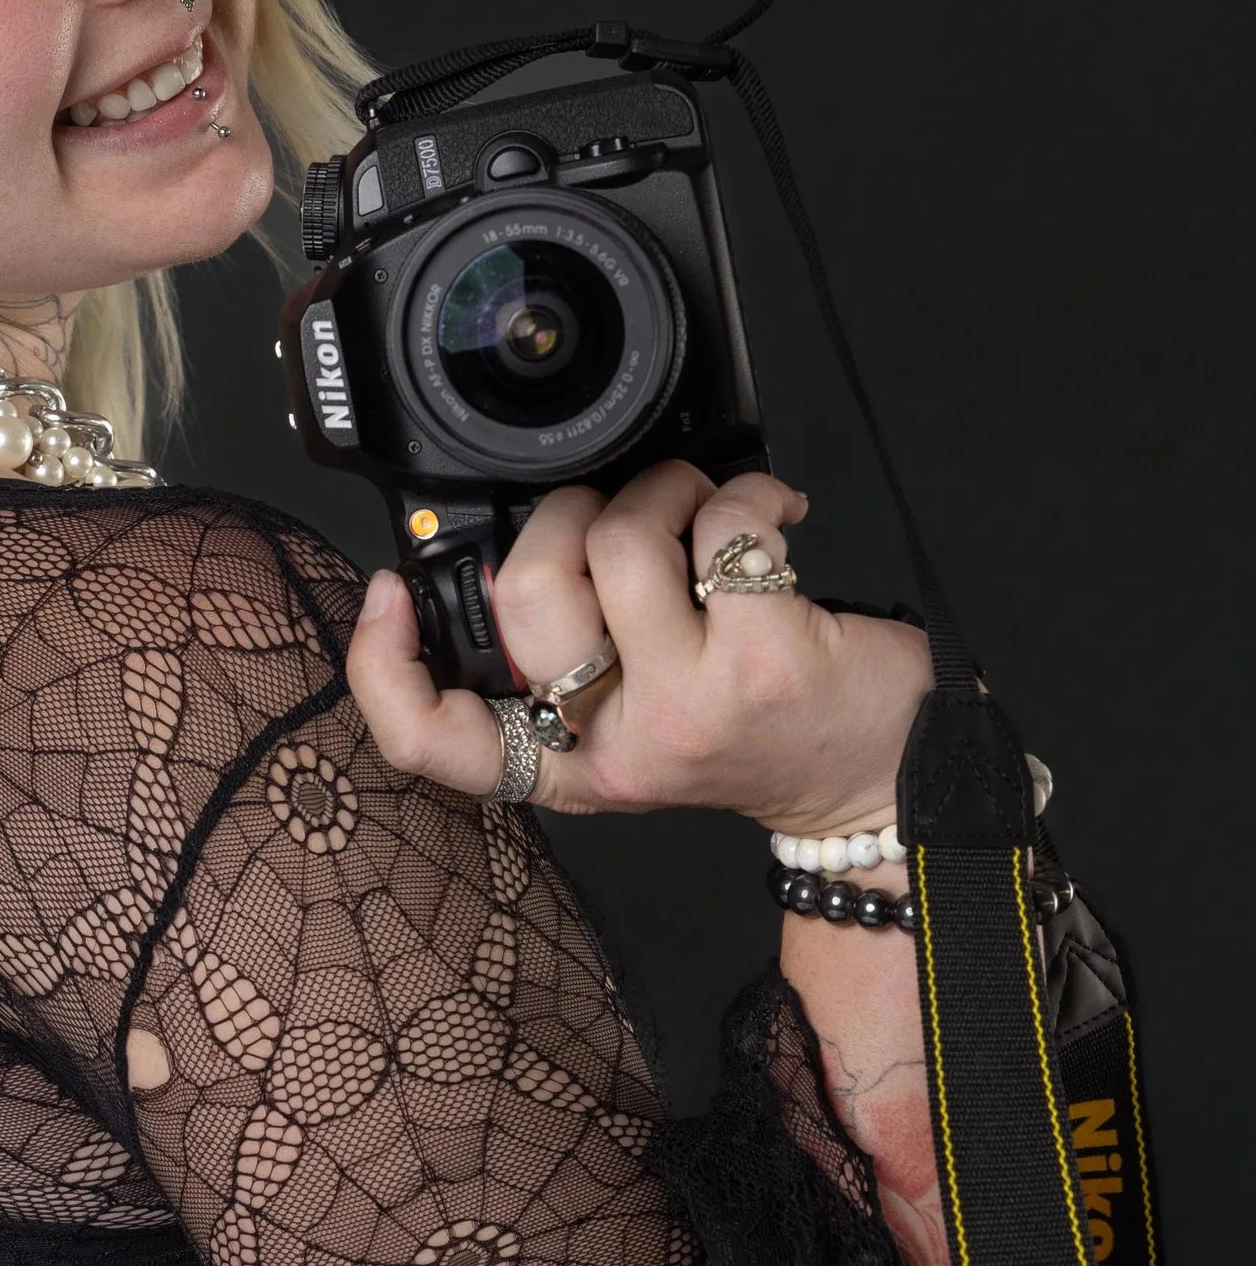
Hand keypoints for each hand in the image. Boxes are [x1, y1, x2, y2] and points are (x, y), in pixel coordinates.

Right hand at [345, 461, 932, 837]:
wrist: (882, 778)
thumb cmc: (761, 729)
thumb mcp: (638, 721)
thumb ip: (570, 656)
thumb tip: (514, 536)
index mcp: (568, 760)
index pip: (433, 743)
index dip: (383, 665)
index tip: (387, 592)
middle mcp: (617, 743)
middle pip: (527, 593)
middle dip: (569, 508)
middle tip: (622, 509)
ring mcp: (689, 705)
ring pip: (620, 540)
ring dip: (666, 487)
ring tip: (705, 505)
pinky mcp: (765, 660)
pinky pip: (723, 526)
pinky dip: (750, 493)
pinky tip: (774, 517)